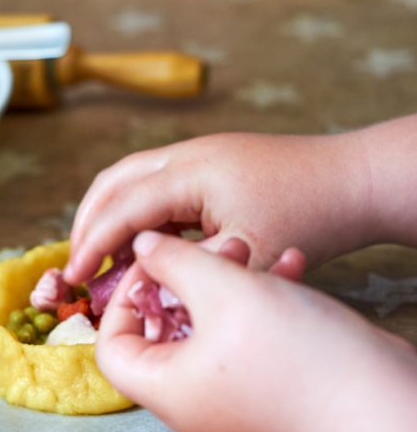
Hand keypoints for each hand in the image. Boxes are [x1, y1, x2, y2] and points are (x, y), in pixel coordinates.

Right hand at [65, 130, 373, 285]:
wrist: (357, 182)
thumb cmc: (312, 219)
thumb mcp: (248, 257)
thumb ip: (190, 267)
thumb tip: (142, 279)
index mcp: (193, 172)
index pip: (122, 207)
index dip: (91, 244)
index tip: (73, 279)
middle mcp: (190, 152)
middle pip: (114, 180)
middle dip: (88, 222)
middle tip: (78, 266)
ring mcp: (203, 152)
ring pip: (134, 176)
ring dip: (112, 214)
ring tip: (104, 258)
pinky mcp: (216, 162)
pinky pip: (160, 181)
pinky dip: (141, 211)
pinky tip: (148, 246)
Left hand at [96, 231, 415, 431]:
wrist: (379, 406)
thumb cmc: (297, 356)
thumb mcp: (225, 291)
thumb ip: (175, 262)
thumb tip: (143, 247)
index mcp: (168, 391)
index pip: (112, 347)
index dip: (124, 299)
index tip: (154, 264)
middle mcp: (195, 404)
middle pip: (166, 333)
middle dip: (189, 280)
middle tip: (220, 247)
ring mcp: (236, 402)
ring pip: (215, 331)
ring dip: (232, 285)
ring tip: (259, 251)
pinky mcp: (274, 393)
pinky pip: (251, 343)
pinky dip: (264, 305)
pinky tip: (292, 268)